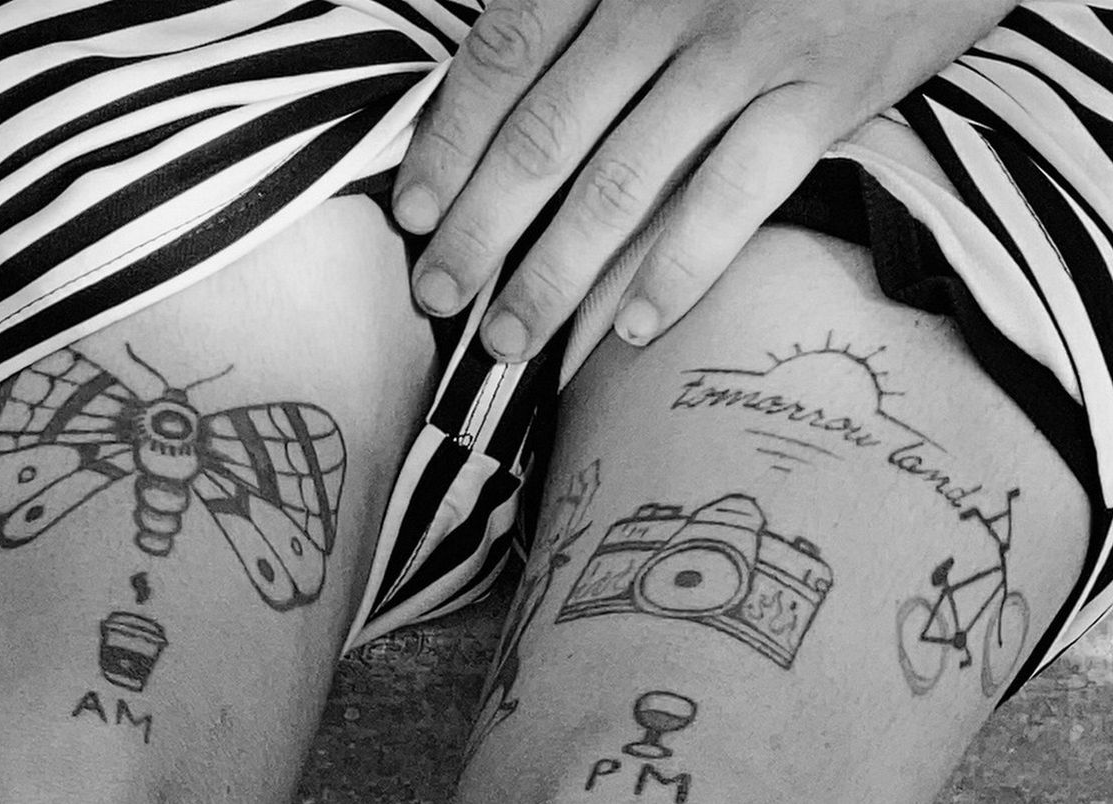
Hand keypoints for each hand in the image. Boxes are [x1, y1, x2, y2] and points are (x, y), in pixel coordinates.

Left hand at [394, 0, 1015, 360]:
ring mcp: (746, 47)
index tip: (413, 215)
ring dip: (555, 272)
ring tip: (510, 336)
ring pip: (624, 181)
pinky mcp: (825, 92)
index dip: (448, 143)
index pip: (502, 57)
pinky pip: (732, 197)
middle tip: (438, 297)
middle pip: (546, 134)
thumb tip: (511, 110)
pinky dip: (676, 269)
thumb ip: (591, 11)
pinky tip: (629, 326)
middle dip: (481, 228)